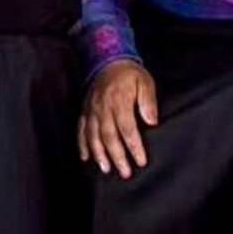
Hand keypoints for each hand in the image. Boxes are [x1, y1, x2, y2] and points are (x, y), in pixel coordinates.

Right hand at [80, 59, 157, 178]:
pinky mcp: (85, 110)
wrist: (108, 61)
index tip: (141, 161)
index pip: (127, 128)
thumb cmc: (130, 74)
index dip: (134, 146)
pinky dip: (82, 144)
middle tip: (125, 173)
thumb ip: (148, 101)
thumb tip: (151, 121)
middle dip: (117, 156)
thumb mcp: (145, 82)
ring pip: (93, 135)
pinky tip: (86, 157)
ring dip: (99, 153)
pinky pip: (81, 129)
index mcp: (119, 101)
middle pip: (109, 135)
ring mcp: (91, 110)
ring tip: (105, 168)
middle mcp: (102, 107)